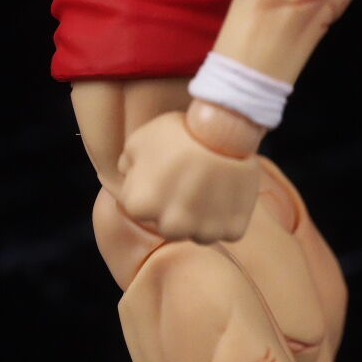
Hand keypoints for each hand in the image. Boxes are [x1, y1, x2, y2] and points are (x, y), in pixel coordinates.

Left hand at [118, 111, 260, 243]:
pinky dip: (229, 217)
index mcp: (141, 206)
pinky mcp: (233, 230)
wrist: (230, 129)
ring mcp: (204, 231)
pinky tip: (230, 192)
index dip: (152, 189)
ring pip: (199, 233)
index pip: (139, 208)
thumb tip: (129, 173)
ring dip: (202, 217)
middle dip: (175, 209)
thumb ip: (128, 163)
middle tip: (189, 183)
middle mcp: (171, 226)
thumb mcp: (139, 139)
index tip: (166, 174)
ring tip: (212, 187)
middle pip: (169, 225)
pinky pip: (228, 230)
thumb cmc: (181, 131)